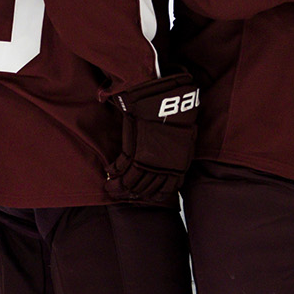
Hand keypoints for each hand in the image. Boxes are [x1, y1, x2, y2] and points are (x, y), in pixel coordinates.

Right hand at [103, 72, 200, 204]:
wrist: (166, 97)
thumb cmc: (176, 113)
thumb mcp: (183, 136)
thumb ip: (178, 150)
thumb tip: (178, 157)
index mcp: (177, 164)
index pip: (165, 189)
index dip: (154, 194)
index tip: (146, 196)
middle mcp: (163, 166)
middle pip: (146, 189)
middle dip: (134, 194)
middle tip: (124, 195)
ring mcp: (148, 159)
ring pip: (132, 182)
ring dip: (120, 187)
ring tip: (112, 189)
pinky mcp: (134, 149)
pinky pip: (121, 168)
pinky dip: (114, 172)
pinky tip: (109, 173)